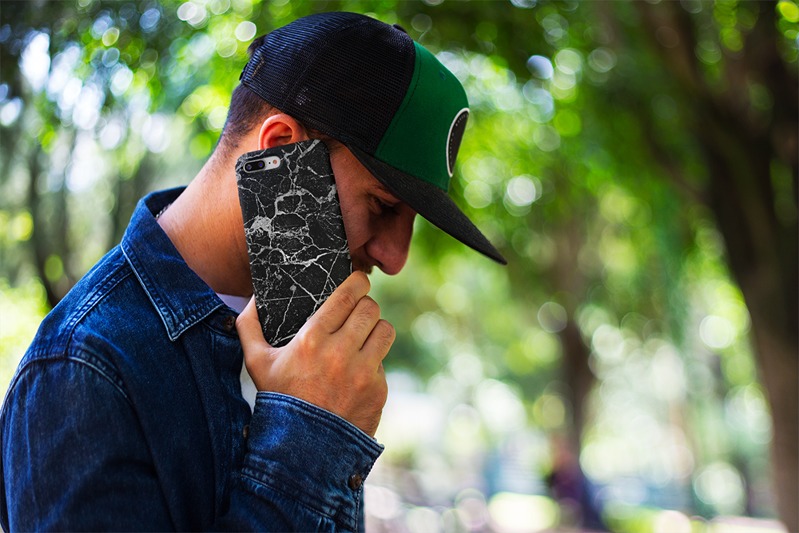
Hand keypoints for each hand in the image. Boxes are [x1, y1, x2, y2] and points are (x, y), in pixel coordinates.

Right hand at [236, 272, 393, 436]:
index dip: (358, 282)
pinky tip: (357, 371)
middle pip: (370, 309)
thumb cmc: (278, 399)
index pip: (348, 295)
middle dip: (365, 305)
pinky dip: (373, 362)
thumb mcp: (256, 363)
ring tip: (364, 336)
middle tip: (358, 311)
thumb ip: (249, 325)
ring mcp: (363, 373)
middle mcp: (341, 353)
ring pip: (385, 330)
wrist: (301, 449)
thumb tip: (255, 297)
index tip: (358, 281)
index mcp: (312, 339)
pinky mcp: (378, 390)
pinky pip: (383, 362)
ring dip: (375, 329)